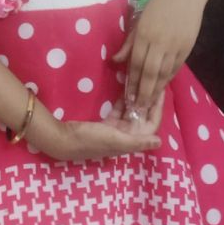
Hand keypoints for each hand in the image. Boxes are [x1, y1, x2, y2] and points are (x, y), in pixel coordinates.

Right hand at [42, 93, 163, 160]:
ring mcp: (115, 130)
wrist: (63, 139)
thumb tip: (159, 141)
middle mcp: (126, 136)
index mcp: (130, 141)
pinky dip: (122, 100)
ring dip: (136, 99)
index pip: (151, 125)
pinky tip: (126, 87)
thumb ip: (137, 141)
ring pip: (131, 113)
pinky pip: (119, 110)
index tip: (160, 90)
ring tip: (141, 82)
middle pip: (143, 118)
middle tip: (152, 82)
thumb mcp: (114, 140)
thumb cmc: (90, 140)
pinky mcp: (106, 124)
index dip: (157, 109)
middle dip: (148, 101)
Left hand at [113, 0, 209, 110]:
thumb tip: (116, 60)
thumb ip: (129, 42)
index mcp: (144, 33)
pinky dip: (168, 80)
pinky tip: (162, 88)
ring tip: (148, 103)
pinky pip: (175, 69)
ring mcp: (174, 46)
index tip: (127, 96)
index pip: (135, 63)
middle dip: (143, 92)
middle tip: (138, 107)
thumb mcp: (140, 19)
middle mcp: (158, 42)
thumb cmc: (159, 3)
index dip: (131, 81)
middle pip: (149, 73)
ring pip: (163, 74)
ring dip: (155, 90)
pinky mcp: (187, 48)